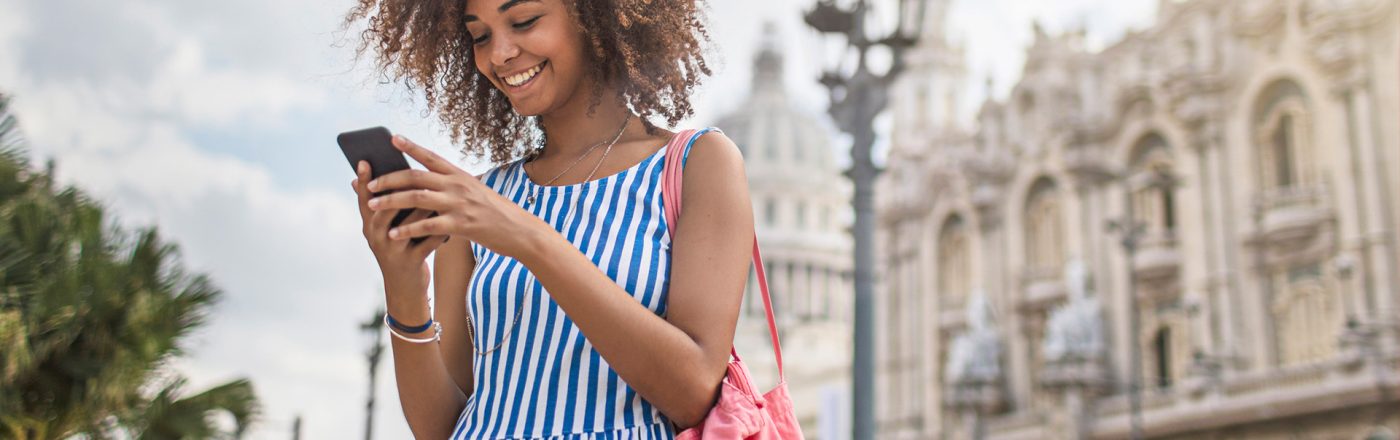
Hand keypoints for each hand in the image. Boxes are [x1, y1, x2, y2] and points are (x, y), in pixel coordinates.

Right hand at [352, 160, 448, 298]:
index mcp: (369, 225)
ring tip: (437, 191)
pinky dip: (440, 229)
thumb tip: (385, 175)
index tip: (365, 159)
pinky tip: (451, 219)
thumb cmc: (399, 249)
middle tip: (412, 170)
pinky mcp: (411, 262)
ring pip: (408, 223)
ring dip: (424, 206)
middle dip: (397, 188)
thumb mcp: (387, 230)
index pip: (364, 198)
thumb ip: (386, 206)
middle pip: (383, 208)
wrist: (405, 288)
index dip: (365, 180)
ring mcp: (392, 250)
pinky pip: (427, 241)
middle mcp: (376, 237)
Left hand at [365, 135, 546, 259]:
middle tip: (370, 184)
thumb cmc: (495, 212)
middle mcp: (458, 186)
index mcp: (460, 175)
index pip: (431, 157)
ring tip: (372, 205)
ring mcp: (459, 205)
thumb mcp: (475, 192)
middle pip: (416, 177)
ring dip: (391, 201)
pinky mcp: (461, 225)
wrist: (520, 231)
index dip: (411, 147)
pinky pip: (427, 226)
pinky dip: (408, 229)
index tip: (392, 138)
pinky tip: (393, 234)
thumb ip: (452, 186)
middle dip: (389, 179)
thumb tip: (426, 183)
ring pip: (417, 198)